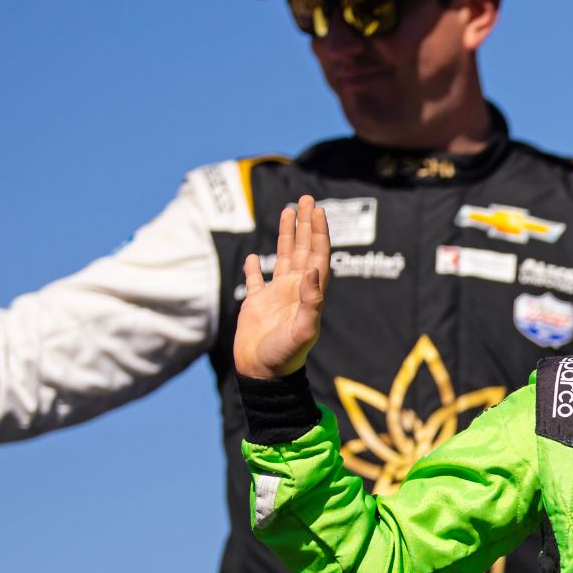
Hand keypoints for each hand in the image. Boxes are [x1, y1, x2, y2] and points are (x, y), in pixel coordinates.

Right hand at [233, 195, 330, 379]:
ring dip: (286, 235)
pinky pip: (256, 280)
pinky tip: (253, 256)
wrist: (264, 374)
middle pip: (303, 249)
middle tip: (307, 198)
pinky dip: (254, 267)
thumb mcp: (303, 329)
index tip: (318, 209)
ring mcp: (276, 296)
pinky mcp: (257, 305)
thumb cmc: (286, 356)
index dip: (319, 232)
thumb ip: (312, 300)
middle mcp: (295, 289)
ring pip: (283, 257)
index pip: (317, 255)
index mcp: (309, 293)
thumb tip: (315, 269)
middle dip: (306, 224)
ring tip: (288, 211)